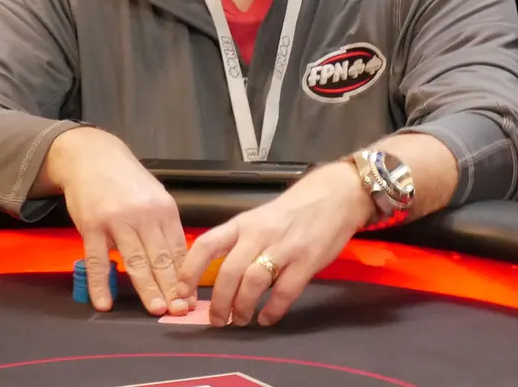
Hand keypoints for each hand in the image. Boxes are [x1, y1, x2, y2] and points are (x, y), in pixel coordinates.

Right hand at [44, 128, 190, 316]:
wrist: (91, 156)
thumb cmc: (126, 179)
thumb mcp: (154, 195)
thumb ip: (164, 226)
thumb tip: (178, 262)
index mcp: (163, 209)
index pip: (178, 249)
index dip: (185, 277)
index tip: (191, 300)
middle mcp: (144, 215)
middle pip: (160, 258)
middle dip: (171, 288)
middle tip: (179, 312)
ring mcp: (116, 221)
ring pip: (135, 260)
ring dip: (147, 288)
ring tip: (156, 310)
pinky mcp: (91, 226)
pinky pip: (97, 260)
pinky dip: (100, 284)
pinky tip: (105, 303)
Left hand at [177, 160, 374, 327]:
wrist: (335, 196)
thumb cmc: (293, 211)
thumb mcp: (259, 219)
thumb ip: (241, 244)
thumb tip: (218, 280)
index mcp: (243, 223)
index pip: (207, 245)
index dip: (190, 271)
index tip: (182, 294)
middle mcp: (259, 234)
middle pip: (229, 271)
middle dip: (218, 302)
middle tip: (216, 320)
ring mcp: (284, 247)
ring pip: (253, 282)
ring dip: (242, 307)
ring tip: (240, 320)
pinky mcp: (307, 261)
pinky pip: (285, 291)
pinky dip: (273, 310)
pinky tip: (267, 318)